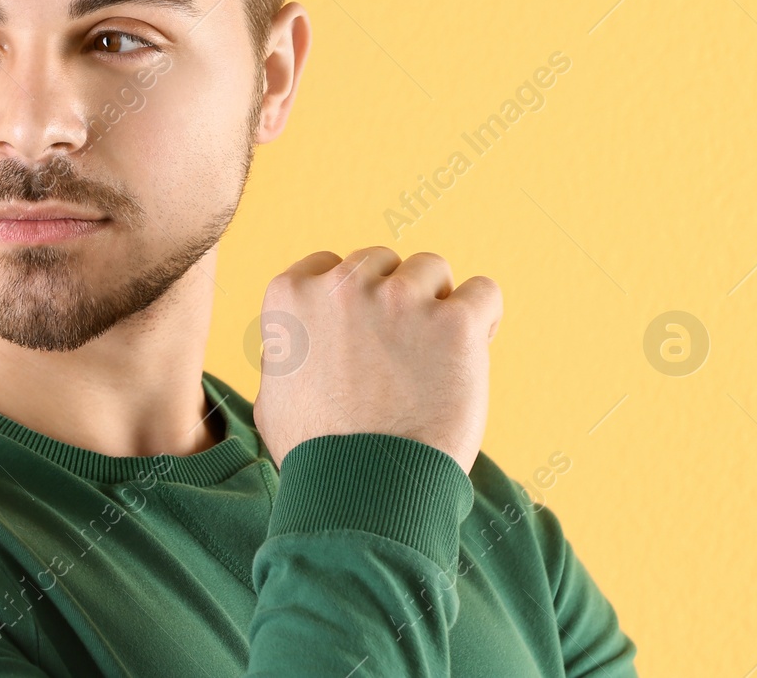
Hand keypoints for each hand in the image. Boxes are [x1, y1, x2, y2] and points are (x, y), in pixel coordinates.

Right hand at [252, 247, 502, 474]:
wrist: (362, 495)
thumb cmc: (316, 458)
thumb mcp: (272, 396)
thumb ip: (286, 354)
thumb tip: (296, 344)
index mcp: (291, 295)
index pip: (329, 265)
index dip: (351, 301)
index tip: (363, 336)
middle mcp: (342, 287)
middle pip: (382, 262)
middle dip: (393, 298)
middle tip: (403, 351)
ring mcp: (399, 301)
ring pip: (431, 270)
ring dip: (436, 305)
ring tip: (437, 355)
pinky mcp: (454, 324)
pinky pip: (485, 292)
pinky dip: (484, 317)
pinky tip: (475, 347)